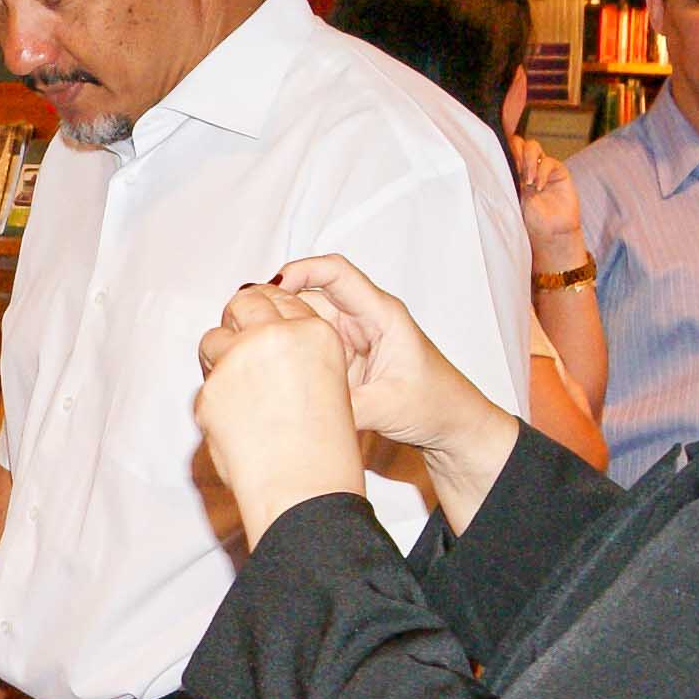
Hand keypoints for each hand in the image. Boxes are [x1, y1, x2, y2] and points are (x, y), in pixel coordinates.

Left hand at [192, 284, 368, 545]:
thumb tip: (254, 338)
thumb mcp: (328, 383)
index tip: (257, 320)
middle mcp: (276, 337)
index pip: (279, 298)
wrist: (304, 488)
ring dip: (219, 359)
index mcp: (315, 333)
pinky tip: (235, 426)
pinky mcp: (210, 389)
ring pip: (212, 340)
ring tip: (238, 393)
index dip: (265, 310)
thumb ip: (296, 354)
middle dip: (237, 320)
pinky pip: (204, 387)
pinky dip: (214, 402)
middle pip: (243, 303)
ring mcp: (239, 360)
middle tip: (237, 344)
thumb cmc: (323, 449)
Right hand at [265, 256, 498, 461]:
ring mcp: (350, 340)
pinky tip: (269, 367)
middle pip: (309, 295)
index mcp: (382, 315)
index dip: (300, 271)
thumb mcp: (389, 407)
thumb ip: (345, 407)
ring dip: (279, 330)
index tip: (271, 288)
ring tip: (250, 345)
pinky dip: (288, 354)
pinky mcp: (342, 361)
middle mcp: (362, 321)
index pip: (335, 273)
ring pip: (303, 322)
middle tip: (244, 321)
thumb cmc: (438, 404)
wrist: (454, 427)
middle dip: (276, 302)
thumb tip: (301, 407)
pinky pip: (308, 348)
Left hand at [512, 138, 587, 271]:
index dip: (503, 150)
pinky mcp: (559, 172)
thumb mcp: (512, 200)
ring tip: (527, 180)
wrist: (551, 233)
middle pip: (519, 143)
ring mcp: (543, 168)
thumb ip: (505, 183)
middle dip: (515, 151)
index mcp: (513, 173)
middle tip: (513, 167)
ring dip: (527, 160)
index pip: (507, 151)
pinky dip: (542, 172)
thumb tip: (489, 170)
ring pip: (533, 147)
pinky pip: (549, 162)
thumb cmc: (530, 221)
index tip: (499, 163)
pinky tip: (538, 187)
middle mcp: (528, 167)